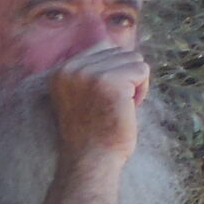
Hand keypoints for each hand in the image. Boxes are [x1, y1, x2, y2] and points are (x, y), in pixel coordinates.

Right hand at [49, 42, 149, 163]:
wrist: (90, 160)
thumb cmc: (91, 131)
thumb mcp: (80, 93)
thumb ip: (90, 69)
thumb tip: (114, 43)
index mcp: (61, 71)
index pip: (104, 47)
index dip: (112, 72)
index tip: (100, 99)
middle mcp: (72, 69)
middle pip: (121, 52)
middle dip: (124, 77)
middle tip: (110, 105)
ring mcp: (91, 74)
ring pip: (134, 59)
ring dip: (134, 84)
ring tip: (119, 106)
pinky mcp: (112, 82)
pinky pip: (142, 71)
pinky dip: (142, 91)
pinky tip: (128, 108)